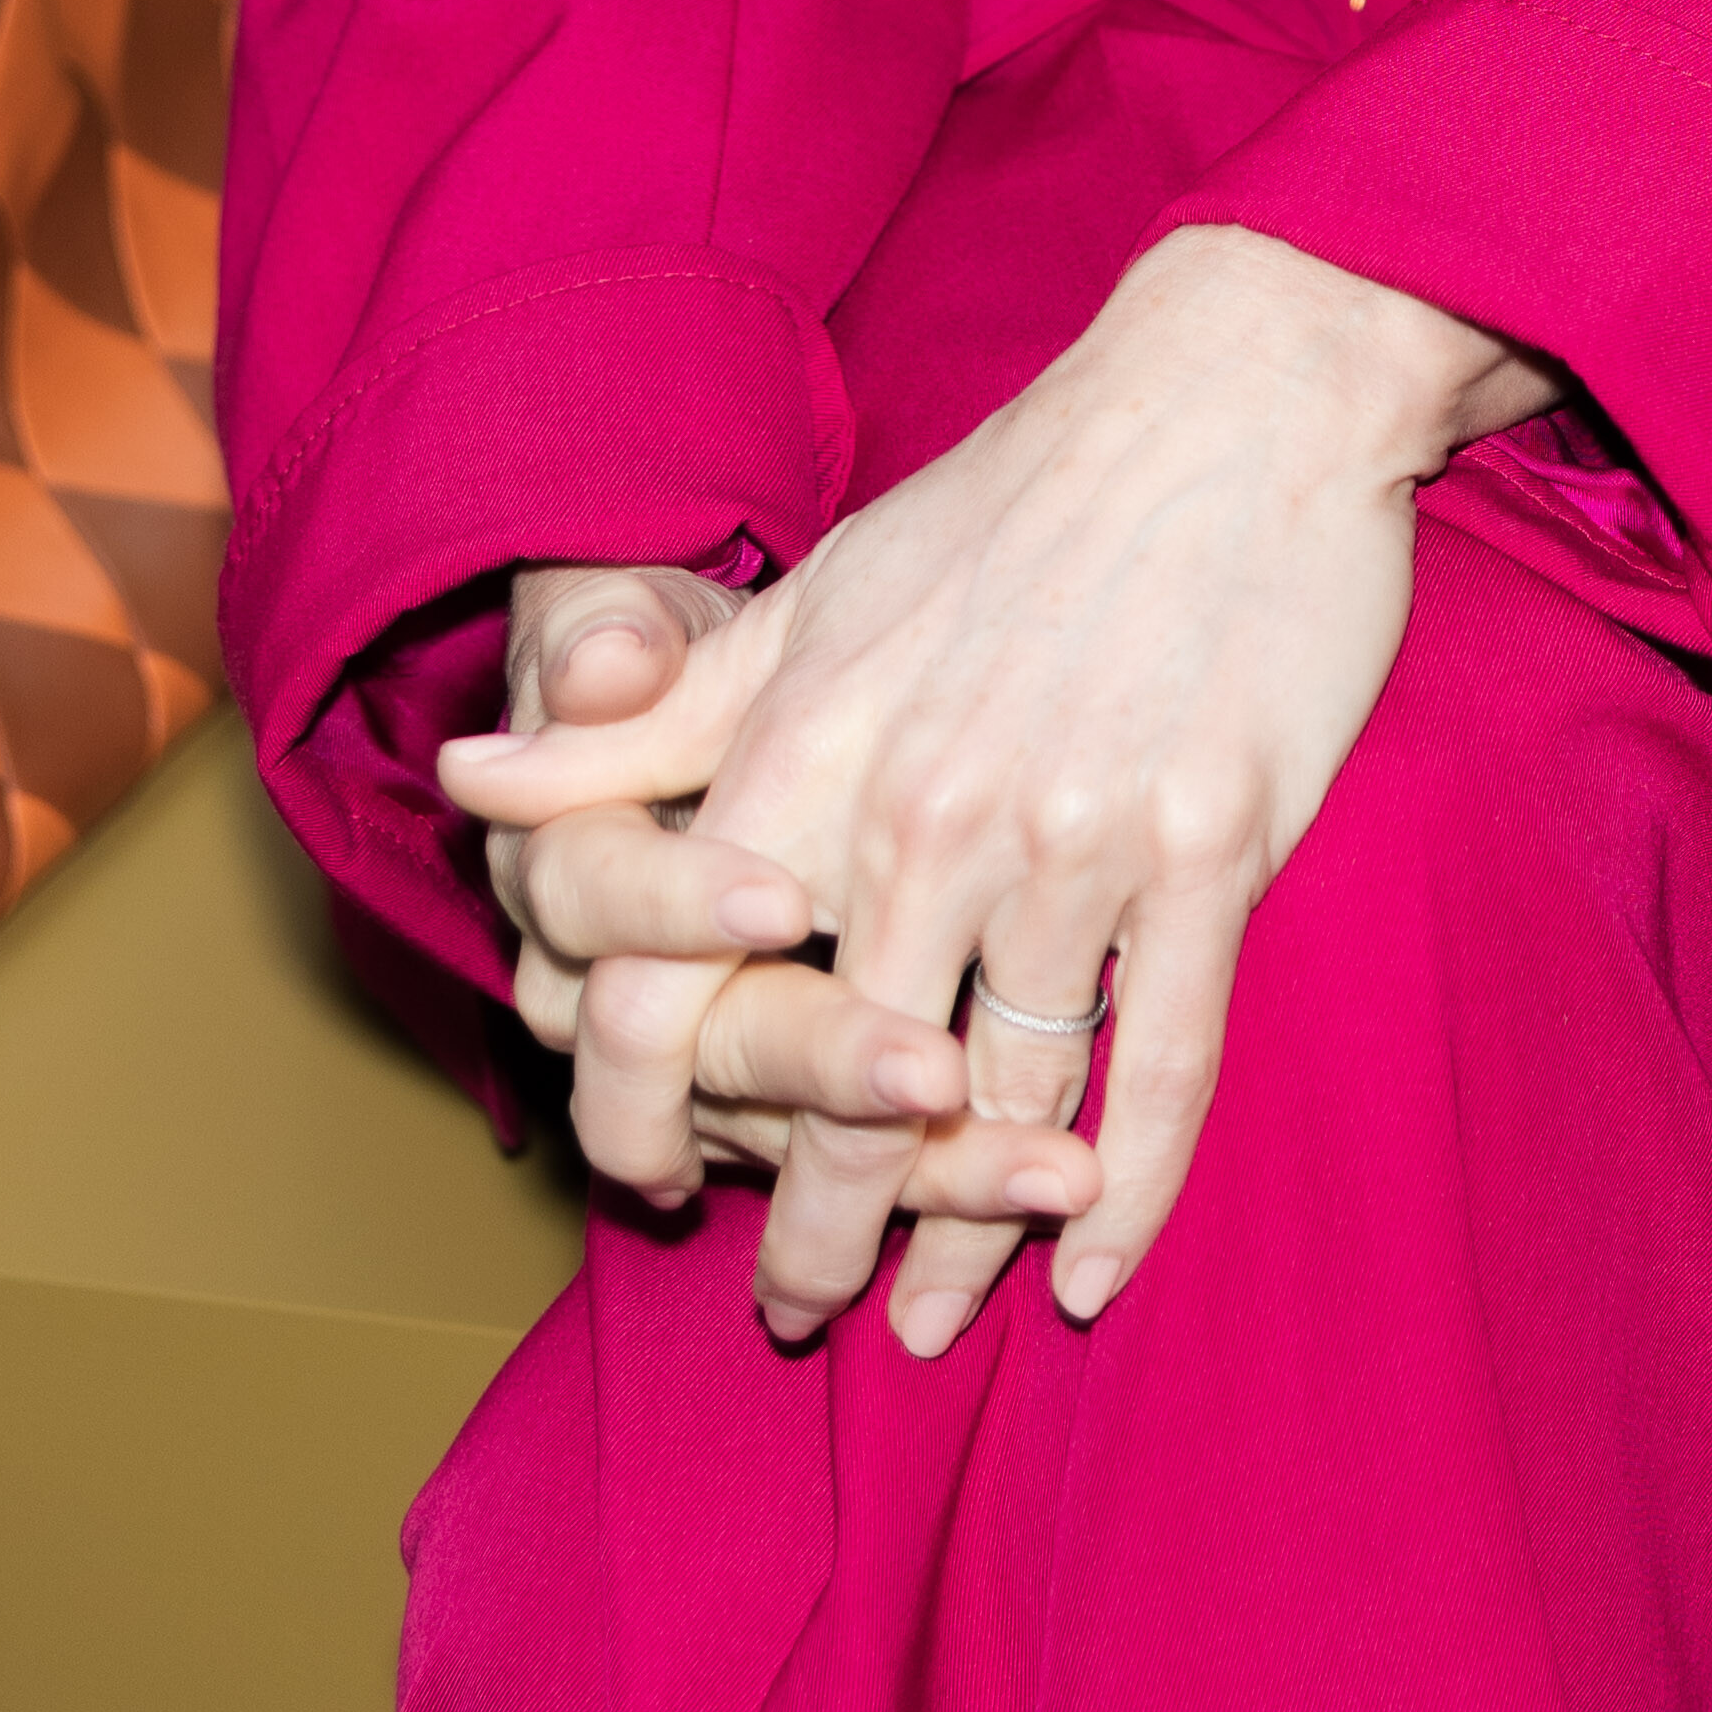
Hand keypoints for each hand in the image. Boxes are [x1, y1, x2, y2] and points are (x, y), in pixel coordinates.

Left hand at [439, 232, 1545, 1353]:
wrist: (1240, 395)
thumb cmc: (1015, 504)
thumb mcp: (810, 601)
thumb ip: (643, 719)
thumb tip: (470, 779)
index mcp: (807, 750)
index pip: (671, 1001)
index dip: (645, 1123)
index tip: (654, 1195)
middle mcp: (921, 810)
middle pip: (838, 1092)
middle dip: (812, 1231)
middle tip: (796, 1311)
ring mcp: (1074, 836)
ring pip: (999, 1107)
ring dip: (964, 1238)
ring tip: (937, 1316)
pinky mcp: (1211, 844)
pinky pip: (1159, 1070)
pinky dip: (1124, 1198)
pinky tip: (1089, 1274)